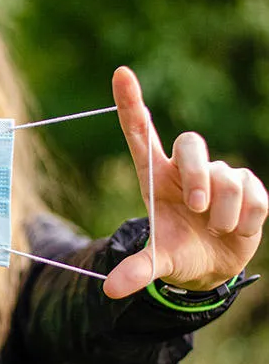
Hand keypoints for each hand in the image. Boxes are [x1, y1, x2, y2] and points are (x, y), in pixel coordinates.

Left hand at [103, 67, 267, 298]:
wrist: (212, 266)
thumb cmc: (178, 251)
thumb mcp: (157, 262)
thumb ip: (137, 271)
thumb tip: (110, 291)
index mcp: (154, 176)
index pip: (140, 132)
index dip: (130, 102)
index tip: (121, 73)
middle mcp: (184, 169)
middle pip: (191, 143)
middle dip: (197, 173)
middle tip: (197, 207)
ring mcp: (218, 174)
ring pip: (225, 173)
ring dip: (222, 210)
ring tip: (215, 228)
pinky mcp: (249, 187)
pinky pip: (253, 192)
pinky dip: (246, 217)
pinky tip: (237, 228)